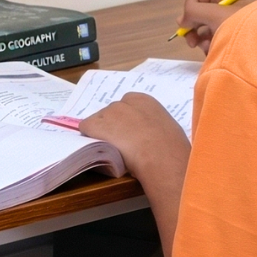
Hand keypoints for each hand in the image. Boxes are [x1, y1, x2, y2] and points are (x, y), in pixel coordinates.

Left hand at [81, 93, 191, 256]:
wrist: (160, 155)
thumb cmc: (171, 149)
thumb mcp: (169, 131)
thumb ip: (157, 128)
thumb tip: (157, 138)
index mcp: (145, 100)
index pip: (127, 109)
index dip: (127, 126)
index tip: (132, 139)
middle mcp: (123, 101)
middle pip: (111, 116)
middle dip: (114, 130)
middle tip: (124, 149)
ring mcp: (107, 112)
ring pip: (98, 125)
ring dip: (103, 136)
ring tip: (115, 153)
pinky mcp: (93, 124)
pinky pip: (85, 133)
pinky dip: (90, 142)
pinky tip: (103, 153)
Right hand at [176, 0, 256, 53]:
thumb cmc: (245, 26)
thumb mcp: (217, 13)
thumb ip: (195, 11)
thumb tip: (182, 19)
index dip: (189, 10)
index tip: (188, 25)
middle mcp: (226, 8)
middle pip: (199, 14)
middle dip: (194, 29)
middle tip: (193, 43)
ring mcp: (230, 25)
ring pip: (205, 31)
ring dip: (203, 41)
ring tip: (210, 50)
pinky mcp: (234, 40)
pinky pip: (216, 42)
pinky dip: (212, 49)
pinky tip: (217, 55)